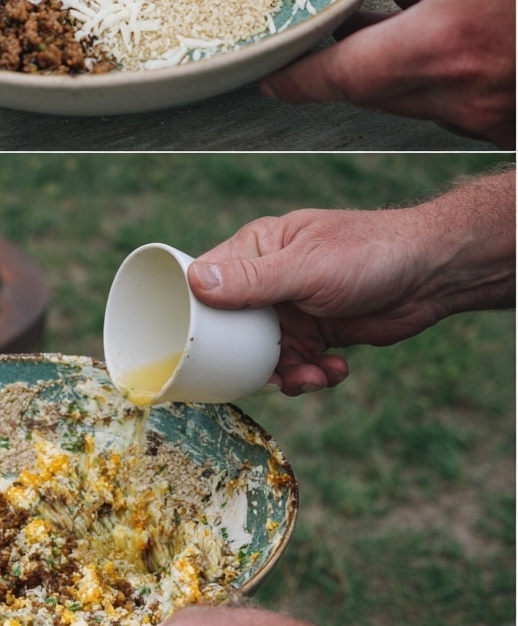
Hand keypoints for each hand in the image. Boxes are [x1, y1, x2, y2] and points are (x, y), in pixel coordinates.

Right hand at [188, 172, 514, 394]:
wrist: (432, 275)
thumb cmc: (368, 253)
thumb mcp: (306, 268)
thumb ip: (253, 279)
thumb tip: (195, 282)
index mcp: (256, 249)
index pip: (206, 282)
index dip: (197, 314)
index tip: (194, 345)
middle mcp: (268, 280)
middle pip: (233, 329)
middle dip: (248, 358)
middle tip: (268, 374)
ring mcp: (292, 309)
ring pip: (266, 355)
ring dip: (286, 373)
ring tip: (312, 376)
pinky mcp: (318, 333)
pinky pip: (298, 365)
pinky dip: (313, 375)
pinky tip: (335, 370)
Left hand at [261, 0, 515, 148]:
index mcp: (435, 48)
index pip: (335, 77)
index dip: (296, 78)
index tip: (268, 76)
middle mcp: (451, 92)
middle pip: (370, 87)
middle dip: (345, 61)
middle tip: (325, 34)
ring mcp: (483, 112)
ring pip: (414, 89)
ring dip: (394, 58)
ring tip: (391, 14)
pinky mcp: (508, 116)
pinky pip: (455, 92)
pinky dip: (439, 62)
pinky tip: (453, 18)